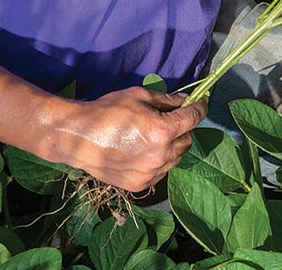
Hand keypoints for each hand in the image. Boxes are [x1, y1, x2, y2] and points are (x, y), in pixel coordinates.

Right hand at [48, 86, 207, 191]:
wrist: (80, 138)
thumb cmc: (108, 111)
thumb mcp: (138, 96)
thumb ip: (166, 100)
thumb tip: (185, 101)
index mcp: (163, 131)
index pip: (193, 118)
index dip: (199, 107)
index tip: (201, 101)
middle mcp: (161, 155)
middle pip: (188, 140)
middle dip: (183, 128)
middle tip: (170, 119)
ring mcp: (152, 173)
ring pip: (176, 158)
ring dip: (172, 146)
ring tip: (154, 136)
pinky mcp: (141, 185)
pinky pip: (161, 171)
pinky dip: (159, 160)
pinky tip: (143, 150)